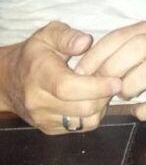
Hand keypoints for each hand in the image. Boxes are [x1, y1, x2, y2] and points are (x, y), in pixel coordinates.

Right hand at [1, 22, 121, 134]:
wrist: (10, 80)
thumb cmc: (35, 53)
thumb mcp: (48, 34)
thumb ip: (67, 36)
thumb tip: (85, 42)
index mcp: (39, 74)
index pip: (68, 87)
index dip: (96, 86)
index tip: (116, 80)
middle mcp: (38, 101)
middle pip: (81, 107)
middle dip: (104, 95)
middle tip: (115, 81)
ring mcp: (43, 118)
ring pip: (84, 120)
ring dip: (101, 106)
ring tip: (102, 89)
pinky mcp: (50, 129)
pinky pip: (80, 127)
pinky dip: (93, 114)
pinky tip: (92, 98)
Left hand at [75, 18, 145, 121]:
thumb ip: (122, 52)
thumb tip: (86, 71)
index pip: (120, 35)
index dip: (96, 54)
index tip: (80, 72)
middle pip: (137, 47)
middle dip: (111, 69)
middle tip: (100, 87)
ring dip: (129, 87)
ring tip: (124, 95)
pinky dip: (145, 110)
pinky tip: (140, 110)